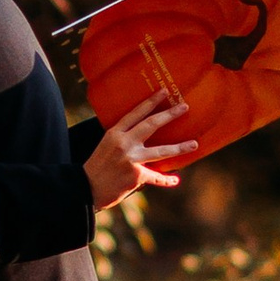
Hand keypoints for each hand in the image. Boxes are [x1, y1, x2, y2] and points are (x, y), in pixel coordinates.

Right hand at [86, 95, 198, 209]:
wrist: (85, 189)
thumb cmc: (96, 167)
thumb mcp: (105, 146)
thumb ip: (122, 138)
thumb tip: (141, 134)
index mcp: (114, 133)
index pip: (136, 113)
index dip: (151, 101)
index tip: (164, 92)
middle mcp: (124, 143)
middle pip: (151, 125)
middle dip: (170, 115)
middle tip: (184, 106)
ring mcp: (131, 159)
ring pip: (161, 151)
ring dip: (180, 147)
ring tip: (194, 144)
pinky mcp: (136, 175)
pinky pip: (156, 177)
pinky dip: (166, 180)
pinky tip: (175, 180)